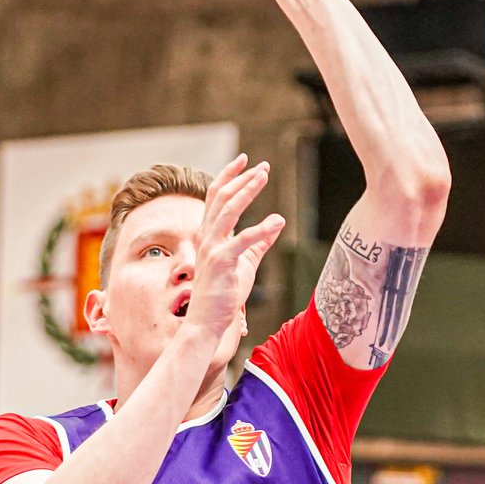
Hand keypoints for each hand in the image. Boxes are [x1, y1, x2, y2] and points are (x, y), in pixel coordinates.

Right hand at [185, 154, 285, 339]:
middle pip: (221, 197)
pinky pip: (241, 240)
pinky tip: (277, 221)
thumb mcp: (246, 264)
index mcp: (210, 234)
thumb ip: (260, 242)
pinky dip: (260, 229)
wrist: (207, 322)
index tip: (247, 161)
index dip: (231, 176)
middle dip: (242, 178)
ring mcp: (211, 248)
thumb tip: (277, 222)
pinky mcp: (221, 263)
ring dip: (246, 191)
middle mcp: (207, 237)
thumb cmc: (224, 294)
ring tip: (264, 176)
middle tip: (262, 166)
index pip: (216, 197)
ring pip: (228, 210)